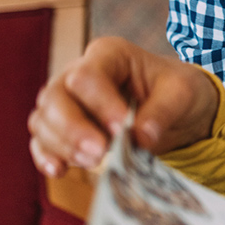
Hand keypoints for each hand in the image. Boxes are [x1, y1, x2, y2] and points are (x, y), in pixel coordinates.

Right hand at [28, 37, 219, 177]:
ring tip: (94, 162)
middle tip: (100, 153)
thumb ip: (163, 111)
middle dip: (74, 128)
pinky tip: (60, 170)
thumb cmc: (177, 91)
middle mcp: (78, 73)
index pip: (87, 76)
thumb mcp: (182, 94)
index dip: (100, 104)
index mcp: (109, 55)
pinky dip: (47, 156)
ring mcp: (66, 101)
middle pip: (56, 97)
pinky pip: (42, 141)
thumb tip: (141, 138)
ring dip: (63, 145)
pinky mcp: (61, 128)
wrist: (176, 109)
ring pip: (44, 120)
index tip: (122, 128)